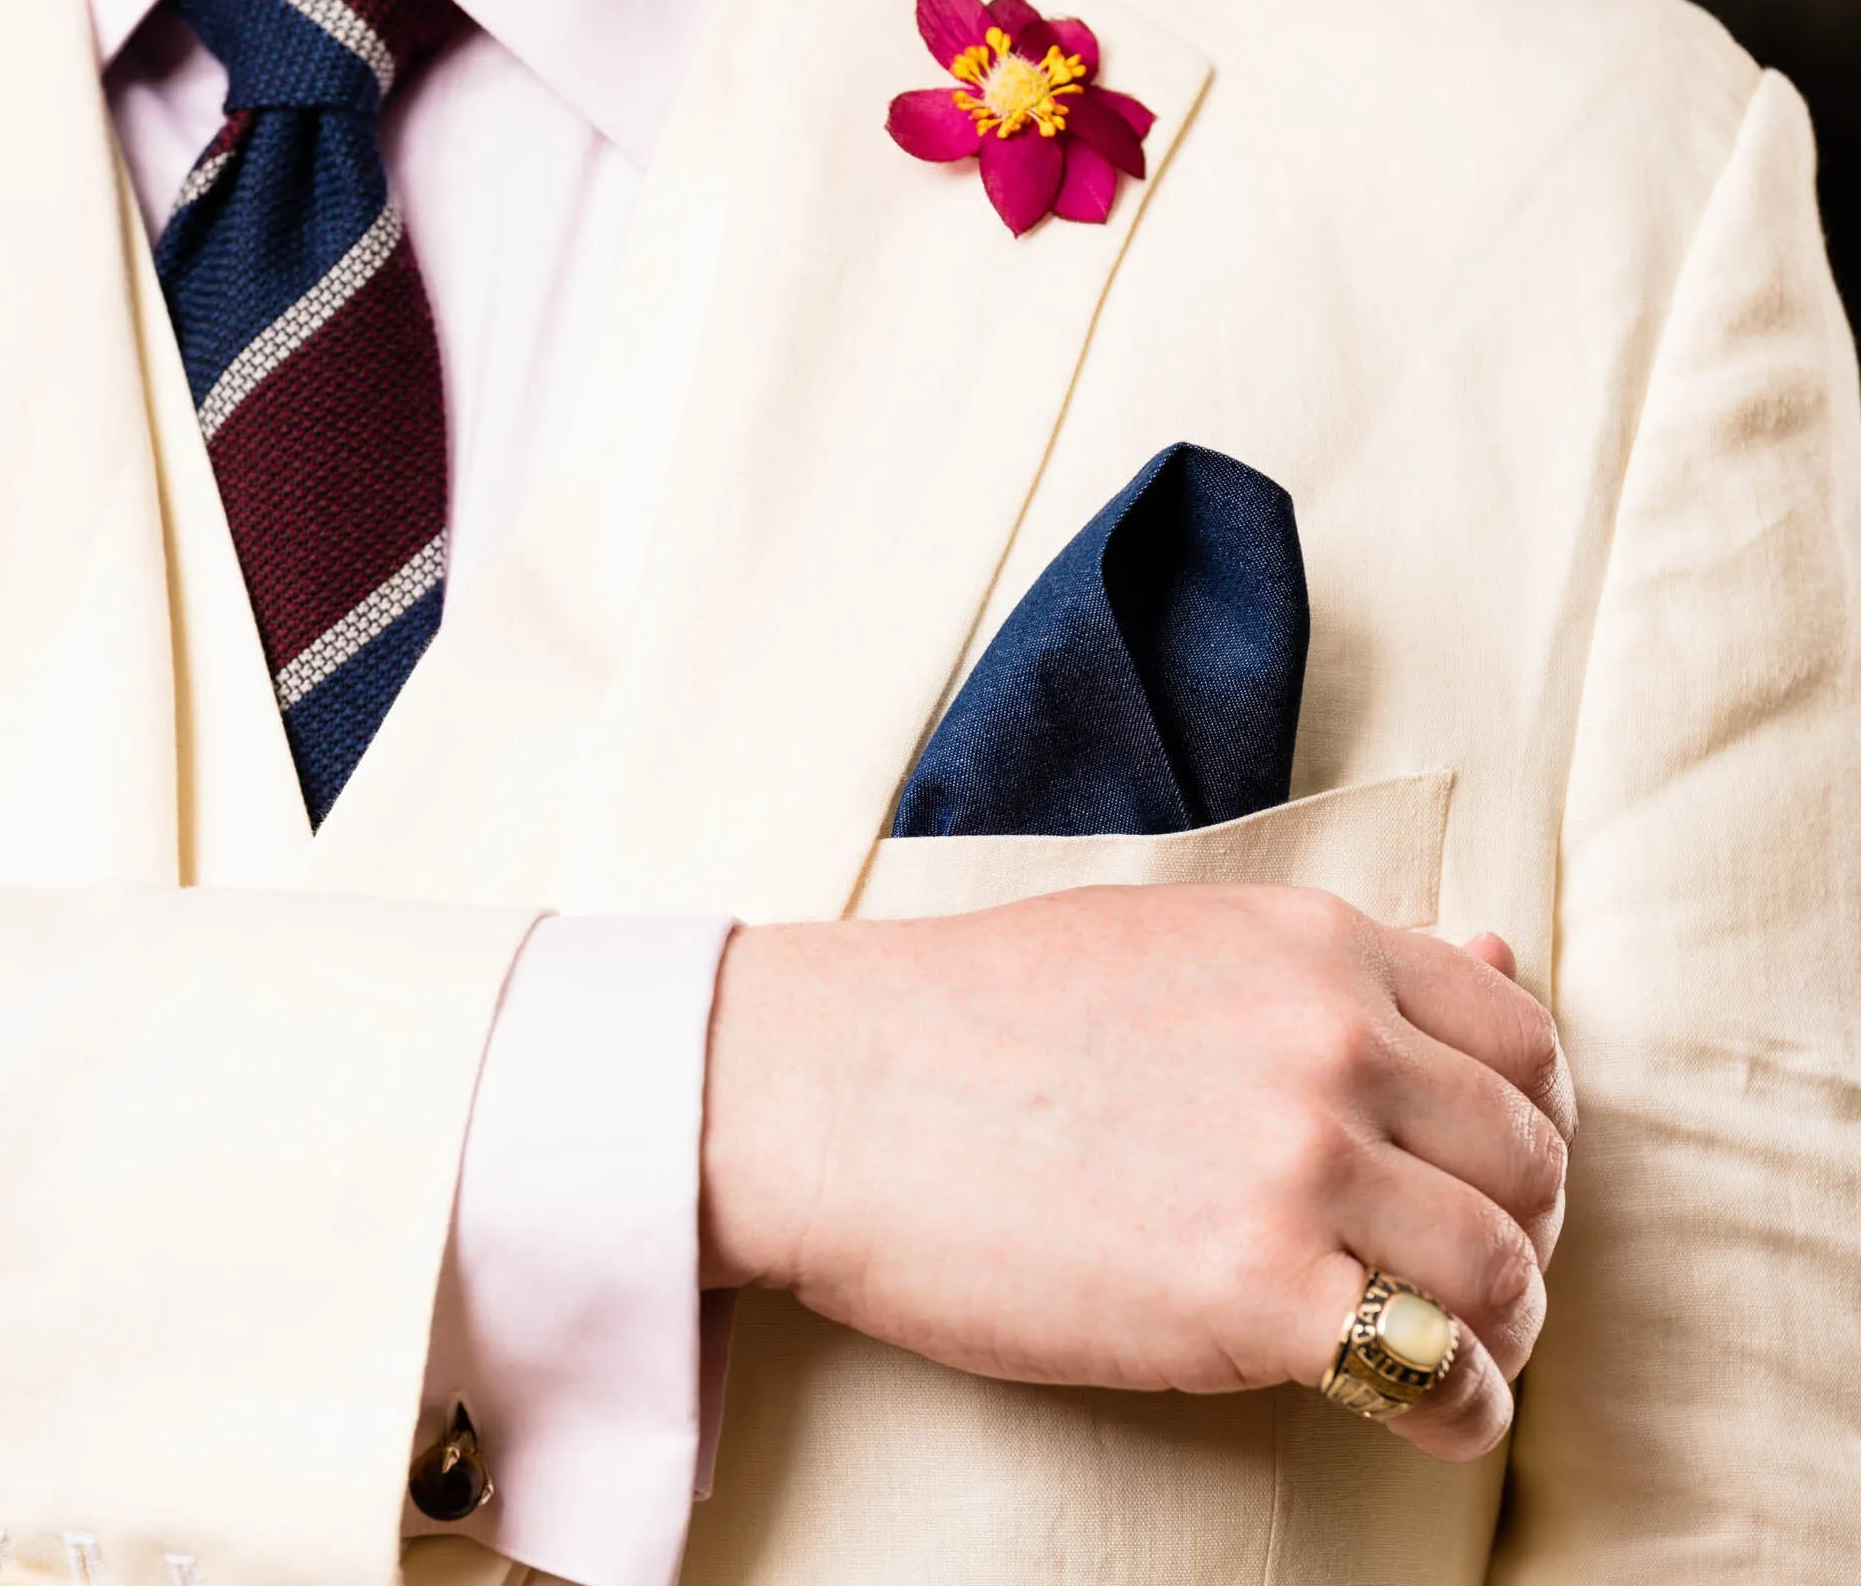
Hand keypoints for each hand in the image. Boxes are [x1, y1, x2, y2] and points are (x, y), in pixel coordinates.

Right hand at [699, 888, 1574, 1460]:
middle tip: (1454, 1279)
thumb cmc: (965, 1020)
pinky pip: (1437, 1372)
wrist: (821, 1095)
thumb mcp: (1170, 938)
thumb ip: (1332, 963)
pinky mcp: (1254, 1294)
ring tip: (1432, 1352)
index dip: (1527, 1125)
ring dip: (1494, 1330)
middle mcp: (1331, 1045)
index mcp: (1313, 948)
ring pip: (1504, 1272)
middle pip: (1531, 1163)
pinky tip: (1407, 1412)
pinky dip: (1455, 1410)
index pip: (1526, 1041)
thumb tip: (1498, 951)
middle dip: (1516, 1233)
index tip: (1481, 1175)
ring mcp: (1300, 1168)